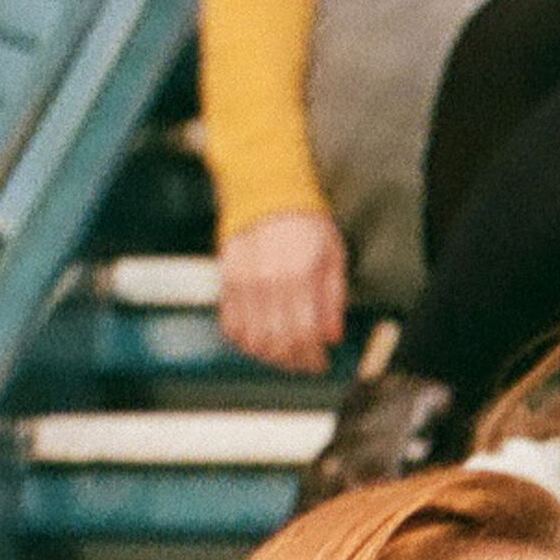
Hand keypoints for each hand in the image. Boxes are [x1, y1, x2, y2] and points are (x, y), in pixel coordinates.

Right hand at [218, 207, 346, 372]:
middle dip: (294, 361)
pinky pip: (230, 325)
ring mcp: (244, 283)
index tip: (321, 363)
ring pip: (253, 339)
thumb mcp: (333, 256)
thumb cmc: (306, 225)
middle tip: (305, 364)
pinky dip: (244, 341)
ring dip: (270, 356)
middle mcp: (270, 283)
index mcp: (301, 275)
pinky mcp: (226, 281)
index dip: (314, 356)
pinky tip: (259, 342)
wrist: (265, 194)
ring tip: (284, 356)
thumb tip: (332, 336)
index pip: (305, 333)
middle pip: (279, 342)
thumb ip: (333, 297)